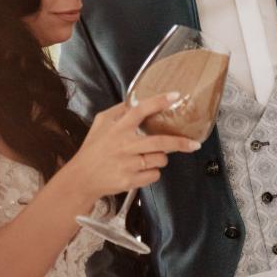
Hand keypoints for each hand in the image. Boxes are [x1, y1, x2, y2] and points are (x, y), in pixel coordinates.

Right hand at [66, 93, 200, 199]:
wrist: (82, 178)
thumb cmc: (93, 149)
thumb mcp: (100, 124)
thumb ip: (118, 112)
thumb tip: (135, 101)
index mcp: (118, 128)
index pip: (140, 110)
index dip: (159, 102)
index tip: (175, 96)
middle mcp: (124, 145)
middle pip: (160, 142)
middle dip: (180, 143)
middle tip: (194, 144)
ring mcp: (128, 164)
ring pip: (160, 160)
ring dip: (161, 158)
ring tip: (150, 157)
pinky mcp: (130, 181)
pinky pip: (154, 176)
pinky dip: (152, 173)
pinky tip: (141, 170)